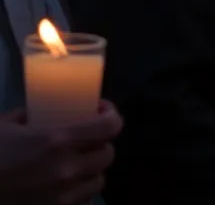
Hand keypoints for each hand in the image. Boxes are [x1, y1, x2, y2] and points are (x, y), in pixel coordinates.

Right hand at [0, 100, 122, 204]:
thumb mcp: (5, 125)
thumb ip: (31, 115)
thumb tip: (42, 114)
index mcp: (58, 140)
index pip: (111, 127)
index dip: (111, 116)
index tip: (101, 112)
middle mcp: (67, 169)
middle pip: (108, 155)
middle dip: (100, 145)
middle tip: (87, 140)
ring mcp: (62, 196)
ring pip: (98, 181)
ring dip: (90, 171)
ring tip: (76, 165)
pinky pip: (80, 202)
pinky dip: (76, 193)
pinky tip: (62, 186)